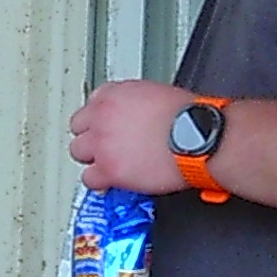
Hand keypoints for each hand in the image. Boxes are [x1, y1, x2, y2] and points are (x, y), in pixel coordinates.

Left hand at [69, 79, 199, 193]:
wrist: (198, 137)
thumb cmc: (189, 118)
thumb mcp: (157, 95)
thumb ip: (136, 104)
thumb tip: (137, 113)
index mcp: (115, 94)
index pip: (92, 104)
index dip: (100, 119)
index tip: (106, 126)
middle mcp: (103, 115)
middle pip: (79, 127)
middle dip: (91, 137)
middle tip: (105, 146)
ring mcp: (103, 143)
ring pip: (78, 151)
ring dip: (92, 158)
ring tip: (107, 164)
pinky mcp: (109, 168)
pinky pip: (89, 178)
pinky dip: (99, 181)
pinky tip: (109, 182)